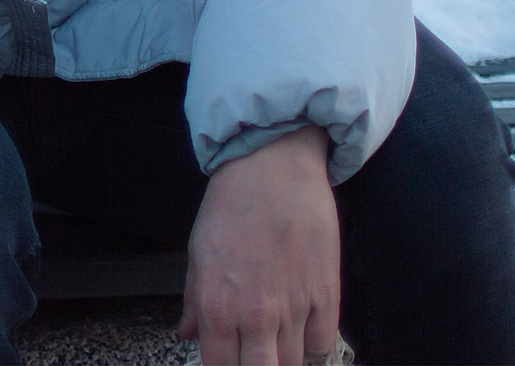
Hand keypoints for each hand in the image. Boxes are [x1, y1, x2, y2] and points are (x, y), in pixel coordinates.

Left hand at [180, 125, 340, 365]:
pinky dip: (311, 344)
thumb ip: (193, 301)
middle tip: (251, 354)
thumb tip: (187, 333)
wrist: (272, 169)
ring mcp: (295, 307)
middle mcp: (256, 314)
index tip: (225, 361)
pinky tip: (301, 331)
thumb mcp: (197, 251)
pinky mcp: (327, 295)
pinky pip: (322, 344)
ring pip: (292, 364)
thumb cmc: (230, 205)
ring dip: (282, 358)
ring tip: (273, 343)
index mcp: (217, 305)